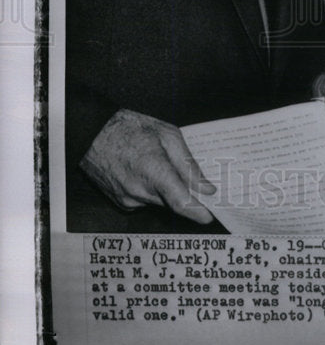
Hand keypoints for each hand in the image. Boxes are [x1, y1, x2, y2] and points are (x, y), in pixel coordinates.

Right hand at [79, 109, 215, 223]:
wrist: (92, 133)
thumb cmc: (130, 128)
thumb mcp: (168, 135)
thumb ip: (188, 164)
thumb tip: (206, 187)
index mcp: (154, 170)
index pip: (181, 202)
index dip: (198, 213)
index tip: (211, 216)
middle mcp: (139, 191)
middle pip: (173, 202)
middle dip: (185, 194)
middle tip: (193, 179)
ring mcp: (127, 199)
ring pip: (160, 201)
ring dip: (166, 189)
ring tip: (160, 164)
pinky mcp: (120, 203)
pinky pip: (145, 201)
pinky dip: (151, 190)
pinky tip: (145, 170)